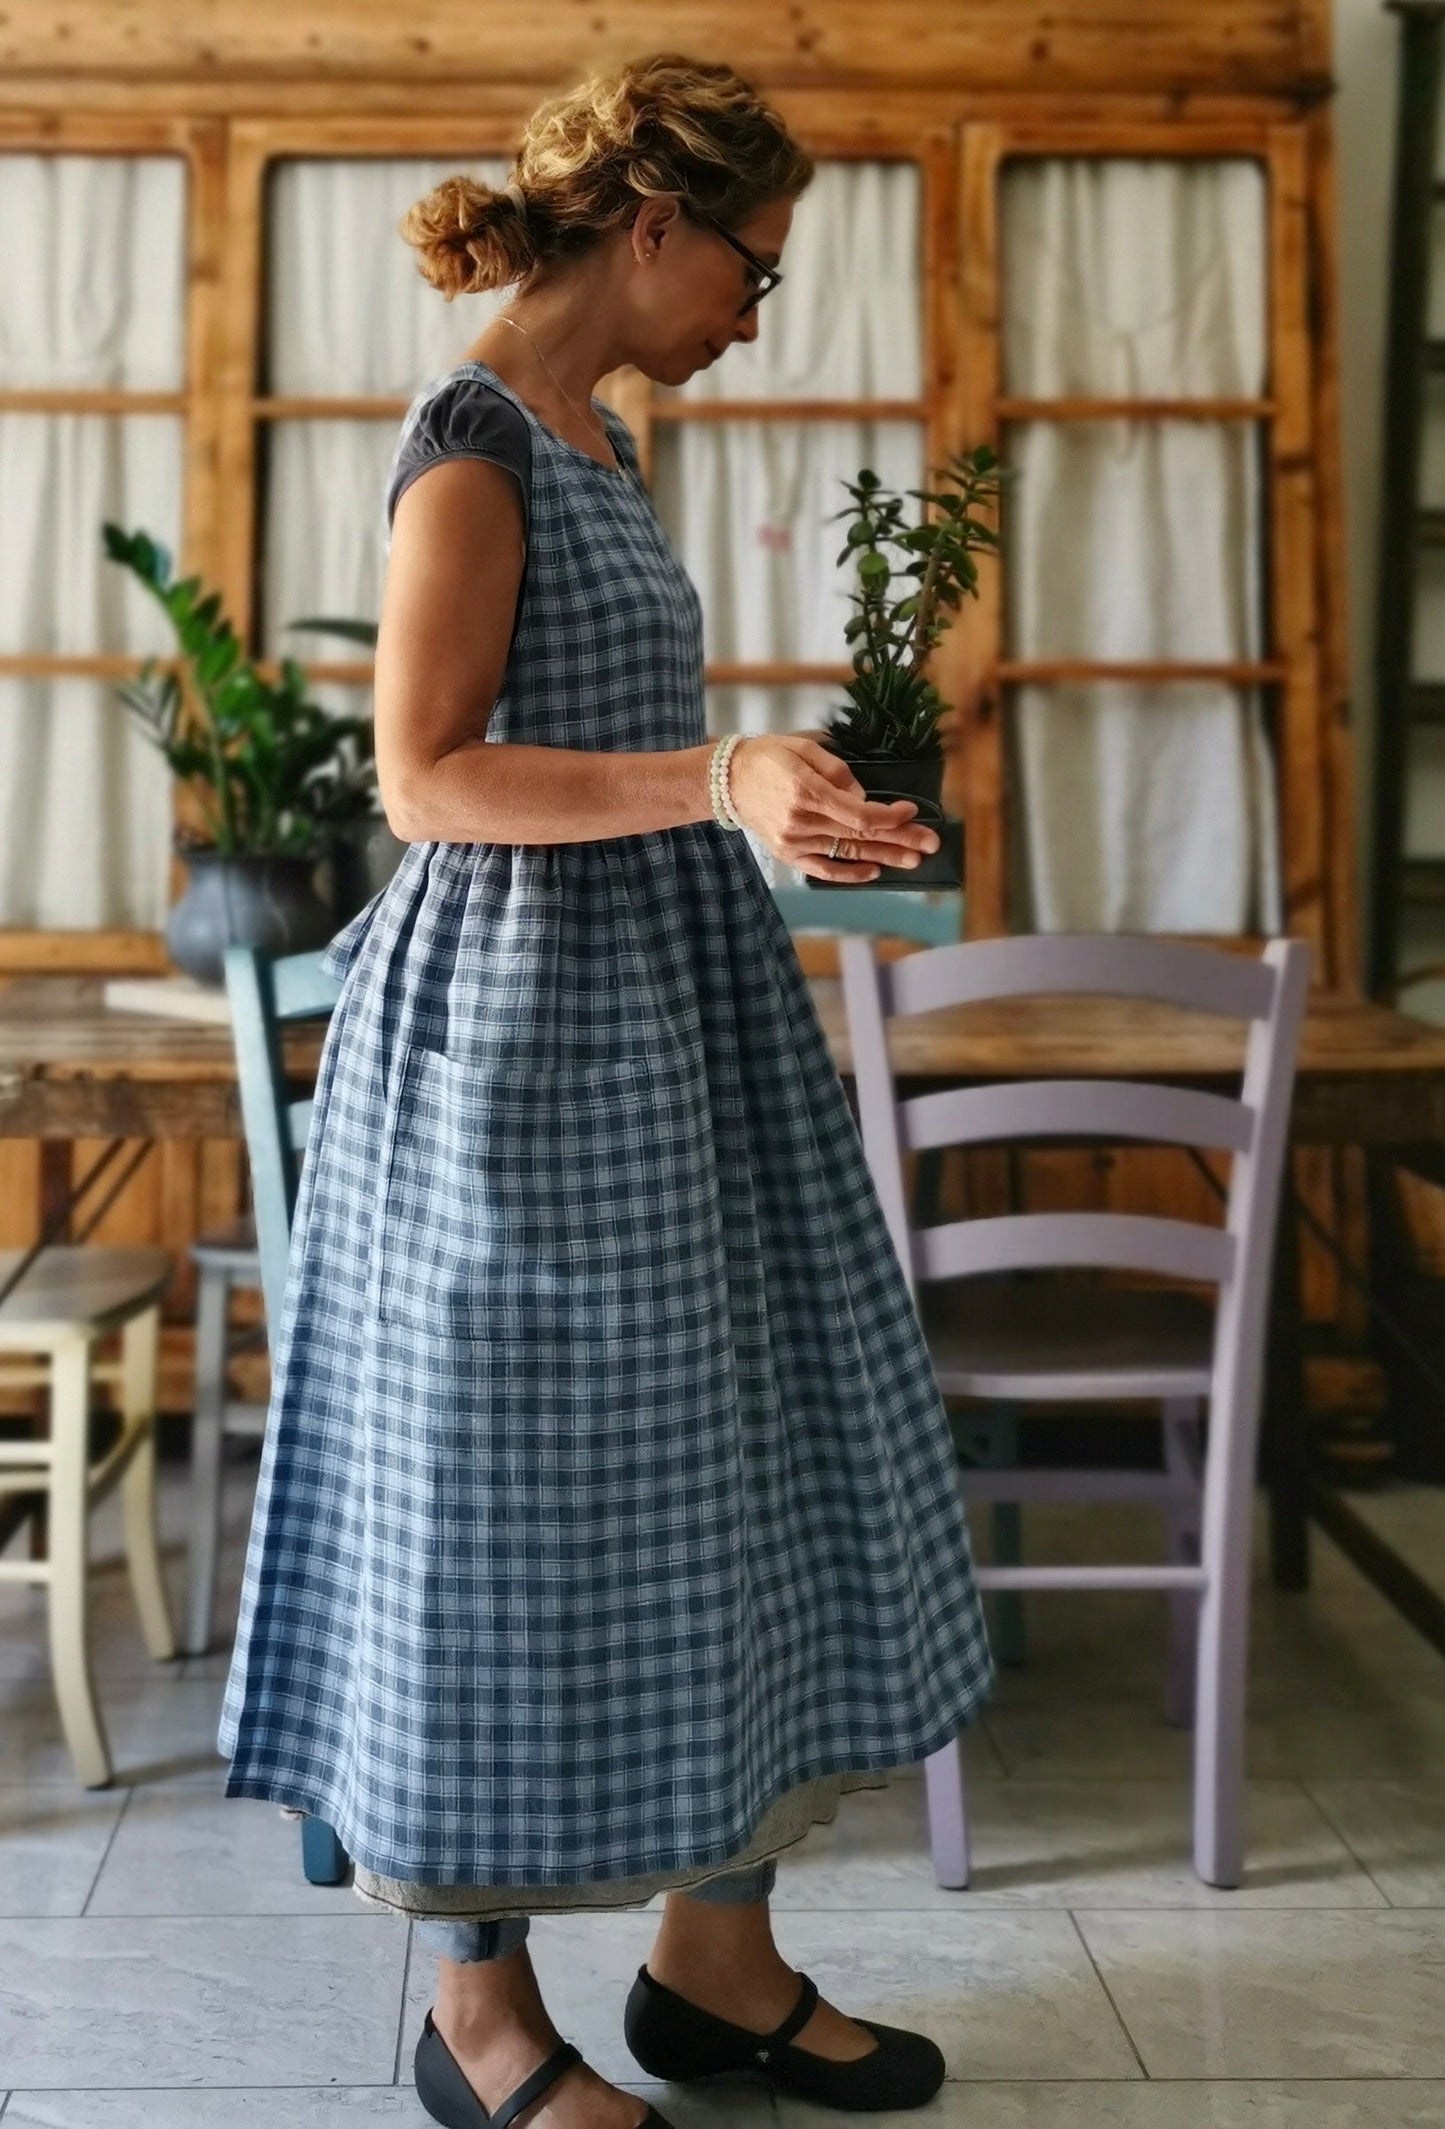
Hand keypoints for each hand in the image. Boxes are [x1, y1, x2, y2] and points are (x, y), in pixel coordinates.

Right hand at [724, 734, 940, 881]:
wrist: (728, 781)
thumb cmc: (768, 757)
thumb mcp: (803, 748)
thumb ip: (837, 771)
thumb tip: (864, 797)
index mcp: (805, 791)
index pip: (858, 812)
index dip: (889, 816)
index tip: (911, 810)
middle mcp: (801, 821)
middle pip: (859, 834)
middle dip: (899, 838)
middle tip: (931, 843)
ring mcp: (794, 842)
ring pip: (847, 851)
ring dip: (883, 856)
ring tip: (914, 859)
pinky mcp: (788, 854)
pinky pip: (823, 869)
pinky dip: (850, 873)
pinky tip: (874, 871)